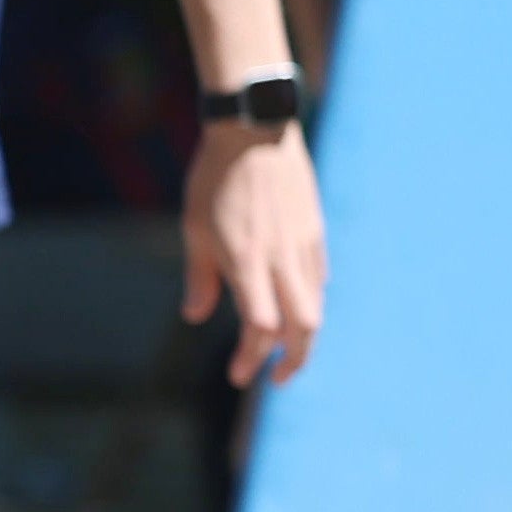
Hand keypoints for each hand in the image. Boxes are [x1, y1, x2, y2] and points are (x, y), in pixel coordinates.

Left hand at [185, 120, 324, 387]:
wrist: (256, 131)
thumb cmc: (215, 180)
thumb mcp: (194, 230)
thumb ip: (200, 278)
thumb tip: (196, 317)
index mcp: (249, 262)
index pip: (260, 328)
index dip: (251, 358)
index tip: (238, 376)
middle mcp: (283, 259)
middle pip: (303, 327)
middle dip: (293, 360)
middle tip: (276, 380)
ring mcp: (304, 245)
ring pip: (316, 305)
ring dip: (304, 336)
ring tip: (285, 354)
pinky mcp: (314, 232)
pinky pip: (317, 278)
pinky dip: (308, 302)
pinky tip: (294, 310)